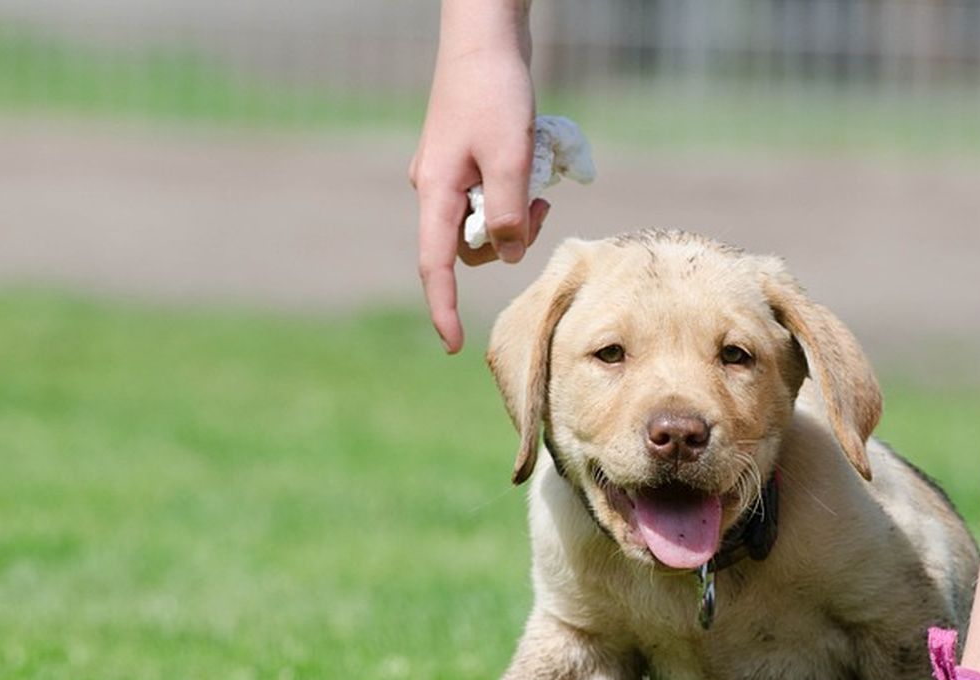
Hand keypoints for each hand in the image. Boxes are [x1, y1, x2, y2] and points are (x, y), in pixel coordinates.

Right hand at [411, 1, 548, 352]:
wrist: (486, 35)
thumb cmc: (496, 92)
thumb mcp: (511, 158)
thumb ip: (510, 214)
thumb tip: (505, 256)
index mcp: (436, 192)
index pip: (435, 265)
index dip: (444, 308)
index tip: (454, 343)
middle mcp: (436, 187)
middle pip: (471, 246)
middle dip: (510, 240)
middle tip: (543, 207)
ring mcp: (450, 174)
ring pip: (487, 222)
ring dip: (519, 215)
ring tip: (542, 183)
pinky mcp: (468, 160)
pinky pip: (493, 196)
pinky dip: (517, 193)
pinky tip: (534, 166)